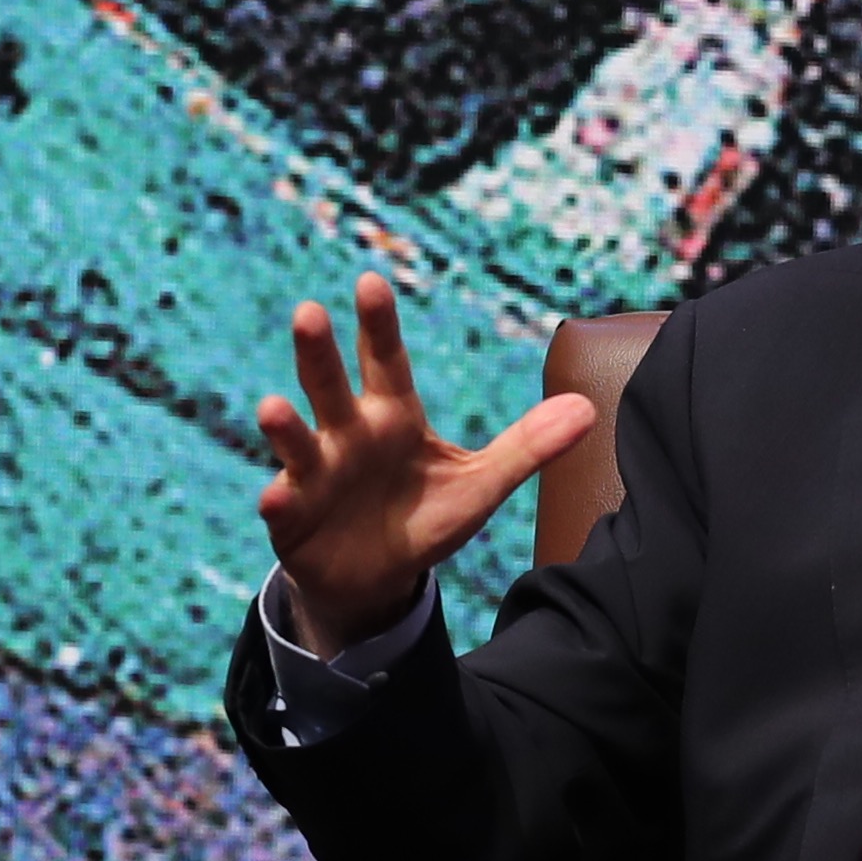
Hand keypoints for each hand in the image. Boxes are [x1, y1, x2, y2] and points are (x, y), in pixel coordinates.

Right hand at [254, 272, 596, 654]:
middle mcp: (348, 435)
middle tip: (310, 313)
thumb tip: (589, 408)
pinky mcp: (295, 517)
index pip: (386, 361)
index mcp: (392, 416)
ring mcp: (316, 474)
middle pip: (330, 386)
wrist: (375, 578)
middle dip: (318, 353)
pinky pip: (284, 504)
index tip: (371, 282)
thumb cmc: (424, 518)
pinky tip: (276, 497)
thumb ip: (528, 447)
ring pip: (297, 442)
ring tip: (273, 408)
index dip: (378, 324)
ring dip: (284, 426)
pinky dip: (279, 500)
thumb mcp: (481, 485)